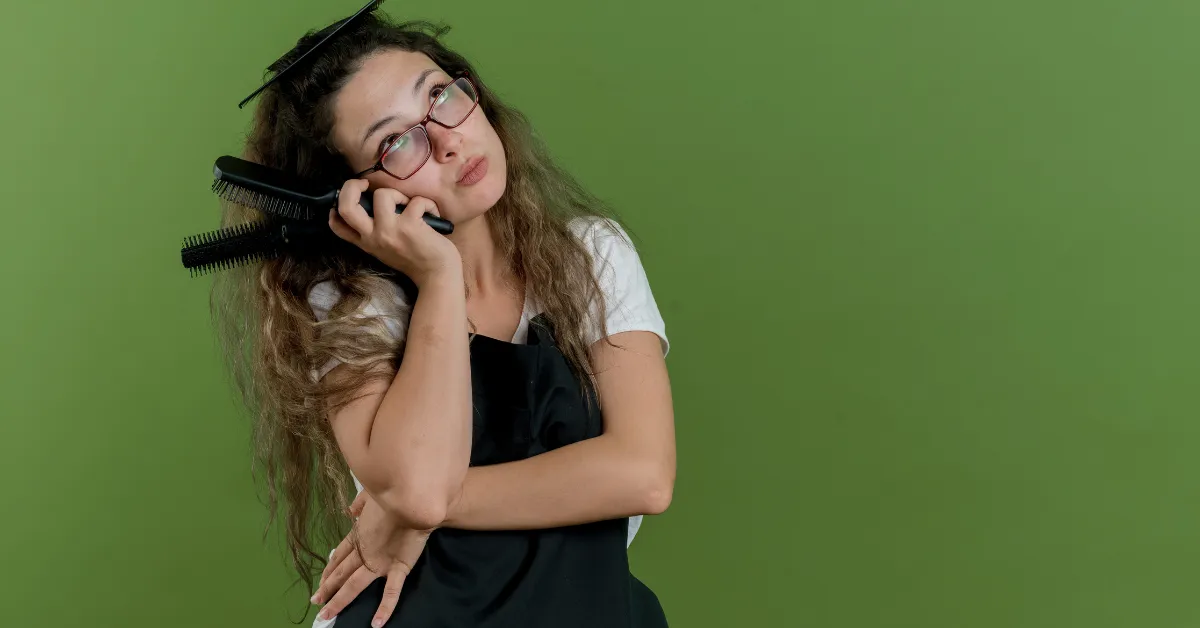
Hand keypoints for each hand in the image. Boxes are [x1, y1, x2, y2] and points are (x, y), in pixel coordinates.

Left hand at [312, 491, 434, 626]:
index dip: (329, 568)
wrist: (413, 501)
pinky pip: (391, 591)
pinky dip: (384, 608)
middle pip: (341, 572)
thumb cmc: (393, 496)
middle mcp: (364, 552)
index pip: (339, 555)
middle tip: (315, 600)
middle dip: (327, 587)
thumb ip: (359, 504)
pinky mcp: (397, 568)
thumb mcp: (370, 495)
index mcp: (359, 535)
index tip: (320, 579)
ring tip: (327, 614)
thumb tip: (350, 511)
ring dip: (339, 600)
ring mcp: (379, 563)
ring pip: (354, 585)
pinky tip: (377, 623)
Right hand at [328, 179, 461, 286]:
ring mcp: (390, 230)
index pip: (337, 225)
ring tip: (410, 206)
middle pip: (346, 206)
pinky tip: (433, 216)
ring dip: (399, 194)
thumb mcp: (386, 250)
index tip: (350, 197)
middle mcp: (373, 237)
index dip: (336, 206)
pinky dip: (427, 204)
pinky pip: (416, 200)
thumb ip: (375, 233)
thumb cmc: (416, 261)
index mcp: (367, 243)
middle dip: (351, 185)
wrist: (437, 276)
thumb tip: (373, 207)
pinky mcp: (410, 226)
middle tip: (366, 184)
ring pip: (382, 194)